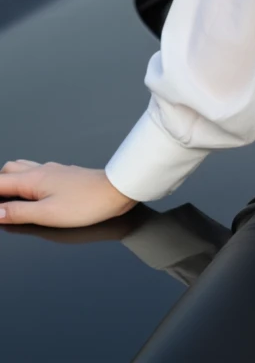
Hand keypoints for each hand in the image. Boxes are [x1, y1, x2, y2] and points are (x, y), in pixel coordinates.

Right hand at [0, 160, 137, 227]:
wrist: (116, 191)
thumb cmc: (85, 203)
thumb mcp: (46, 214)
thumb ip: (18, 213)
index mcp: (32, 179)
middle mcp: (41, 170)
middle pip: (8, 171)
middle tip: (0, 205)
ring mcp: (53, 170)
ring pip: (23, 168)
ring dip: (11, 180)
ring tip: (8, 199)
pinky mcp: (64, 175)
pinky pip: (37, 172)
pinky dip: (26, 180)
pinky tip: (31, 193)